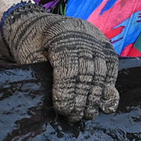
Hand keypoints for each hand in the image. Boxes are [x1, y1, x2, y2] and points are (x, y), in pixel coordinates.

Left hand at [1, 5, 119, 120]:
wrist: (40, 23)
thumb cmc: (31, 42)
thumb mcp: (28, 55)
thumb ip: (40, 73)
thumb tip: (52, 99)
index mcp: (61, 36)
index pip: (69, 68)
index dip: (67, 91)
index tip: (63, 110)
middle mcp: (83, 37)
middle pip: (87, 73)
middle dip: (82, 98)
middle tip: (74, 117)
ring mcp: (97, 41)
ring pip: (101, 73)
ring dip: (96, 97)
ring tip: (88, 114)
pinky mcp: (106, 47)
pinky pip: (112, 69)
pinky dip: (110, 88)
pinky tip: (107, 105)